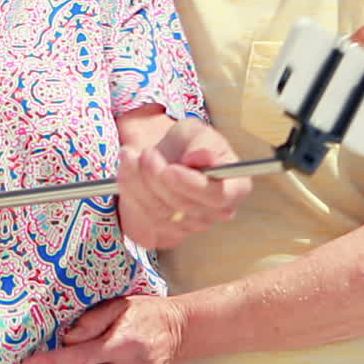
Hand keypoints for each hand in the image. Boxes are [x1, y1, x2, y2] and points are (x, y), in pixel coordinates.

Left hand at [118, 118, 252, 247]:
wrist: (165, 156)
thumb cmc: (188, 143)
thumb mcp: (198, 132)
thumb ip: (204, 144)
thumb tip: (203, 158)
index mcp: (235, 187)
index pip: (218, 195)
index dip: (192, 185)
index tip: (170, 169)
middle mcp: (216, 212)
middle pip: (184, 205)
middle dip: (157, 177)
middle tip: (147, 153)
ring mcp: (191, 226)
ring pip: (159, 212)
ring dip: (139, 181)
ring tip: (132, 155)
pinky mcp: (164, 230)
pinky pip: (142, 215)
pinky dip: (129, 189)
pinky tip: (127, 167)